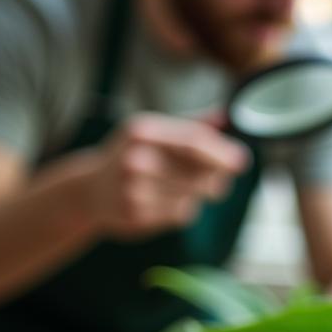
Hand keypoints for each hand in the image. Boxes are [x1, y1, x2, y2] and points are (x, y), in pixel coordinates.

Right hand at [83, 113, 251, 238]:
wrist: (90, 190)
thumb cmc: (131, 155)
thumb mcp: (154, 132)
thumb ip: (191, 125)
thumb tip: (228, 115)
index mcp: (143, 132)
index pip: (192, 142)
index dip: (221, 152)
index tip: (241, 160)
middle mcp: (135, 160)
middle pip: (196, 173)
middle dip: (217, 178)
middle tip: (221, 181)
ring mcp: (133, 190)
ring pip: (191, 196)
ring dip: (198, 194)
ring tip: (183, 188)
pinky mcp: (135, 216)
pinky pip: (179, 214)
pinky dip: (182, 209)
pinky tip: (166, 201)